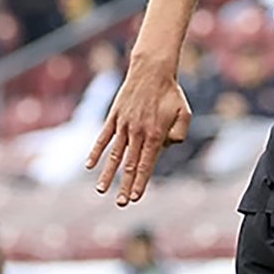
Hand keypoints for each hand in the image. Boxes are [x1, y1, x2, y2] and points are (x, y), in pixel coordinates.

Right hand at [85, 61, 191, 204]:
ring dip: (108, 174)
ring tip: (101, 190)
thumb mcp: (184, 114)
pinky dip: (96, 151)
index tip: (135, 198)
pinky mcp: (114, 117)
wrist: (152, 70)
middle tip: (121, 203)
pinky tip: (89, 165)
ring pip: (114, 154)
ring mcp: (124, 125)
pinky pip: (103, 137)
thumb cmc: (171, 93)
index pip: (146, 165)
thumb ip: (178, 135)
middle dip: (125, 186)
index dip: (140, 183)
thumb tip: (165, 149)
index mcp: (155, 135)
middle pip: (130, 165)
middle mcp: (138, 133)